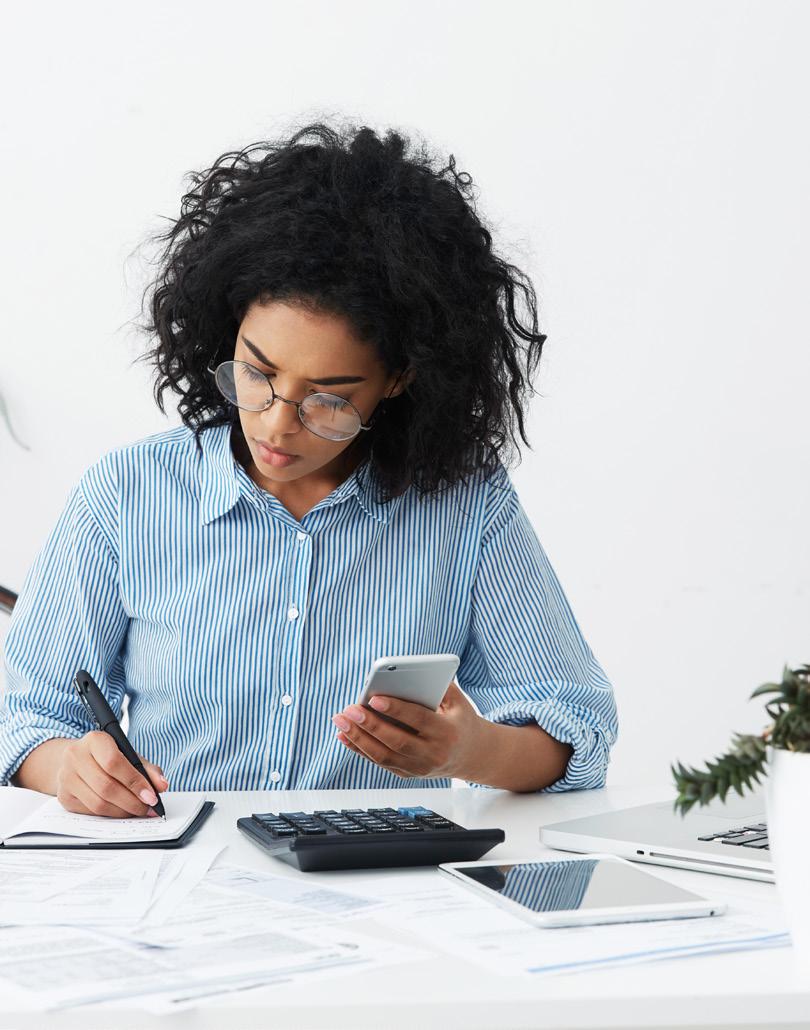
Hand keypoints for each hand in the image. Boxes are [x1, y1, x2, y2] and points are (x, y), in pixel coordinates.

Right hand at [55, 731, 168, 817]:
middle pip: (106, 786)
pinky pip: (90, 812)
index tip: (151, 796)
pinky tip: (121, 812)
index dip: (135, 782)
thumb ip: (147, 769)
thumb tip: (161, 786)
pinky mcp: (64, 796)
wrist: (75, 759)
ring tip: (137, 811)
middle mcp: (75, 756)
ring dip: (122, 812)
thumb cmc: (106, 756)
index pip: (114, 763)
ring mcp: (66, 777)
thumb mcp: (128, 754)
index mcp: (94, 739)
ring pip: (97, 803)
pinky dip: (110, 815)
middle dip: (132, 802)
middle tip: (148, 808)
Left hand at [331, 680, 487, 779]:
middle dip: (370, 725)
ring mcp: (419, 768)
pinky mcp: (407, 774)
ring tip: (340, 721)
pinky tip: (345, 735)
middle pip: (396, 741)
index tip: (374, 698)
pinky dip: (360, 749)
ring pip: (384, 756)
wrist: (471, 754)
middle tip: (349, 710)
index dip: (396, 709)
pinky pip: (380, 762)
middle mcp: (433, 754)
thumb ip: (438, 685)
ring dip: (358, 739)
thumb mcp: (458, 700)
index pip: (418, 720)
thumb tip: (405, 672)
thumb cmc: (460, 720)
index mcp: (447, 733)